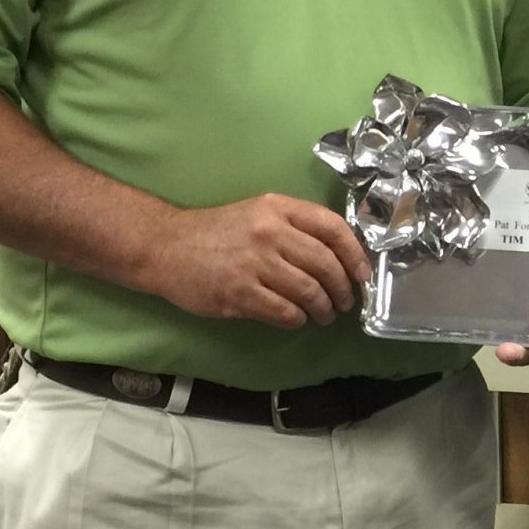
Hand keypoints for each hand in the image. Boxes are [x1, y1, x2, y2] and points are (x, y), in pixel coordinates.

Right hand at [147, 195, 370, 328]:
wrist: (165, 246)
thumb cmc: (217, 232)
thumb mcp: (257, 213)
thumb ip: (295, 227)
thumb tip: (339, 257)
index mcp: (277, 208)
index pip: (332, 227)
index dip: (355, 254)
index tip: (363, 275)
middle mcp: (269, 232)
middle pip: (325, 265)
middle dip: (343, 289)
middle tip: (345, 302)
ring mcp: (253, 263)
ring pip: (309, 292)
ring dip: (323, 309)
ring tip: (324, 314)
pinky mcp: (238, 293)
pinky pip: (284, 312)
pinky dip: (297, 319)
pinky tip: (296, 319)